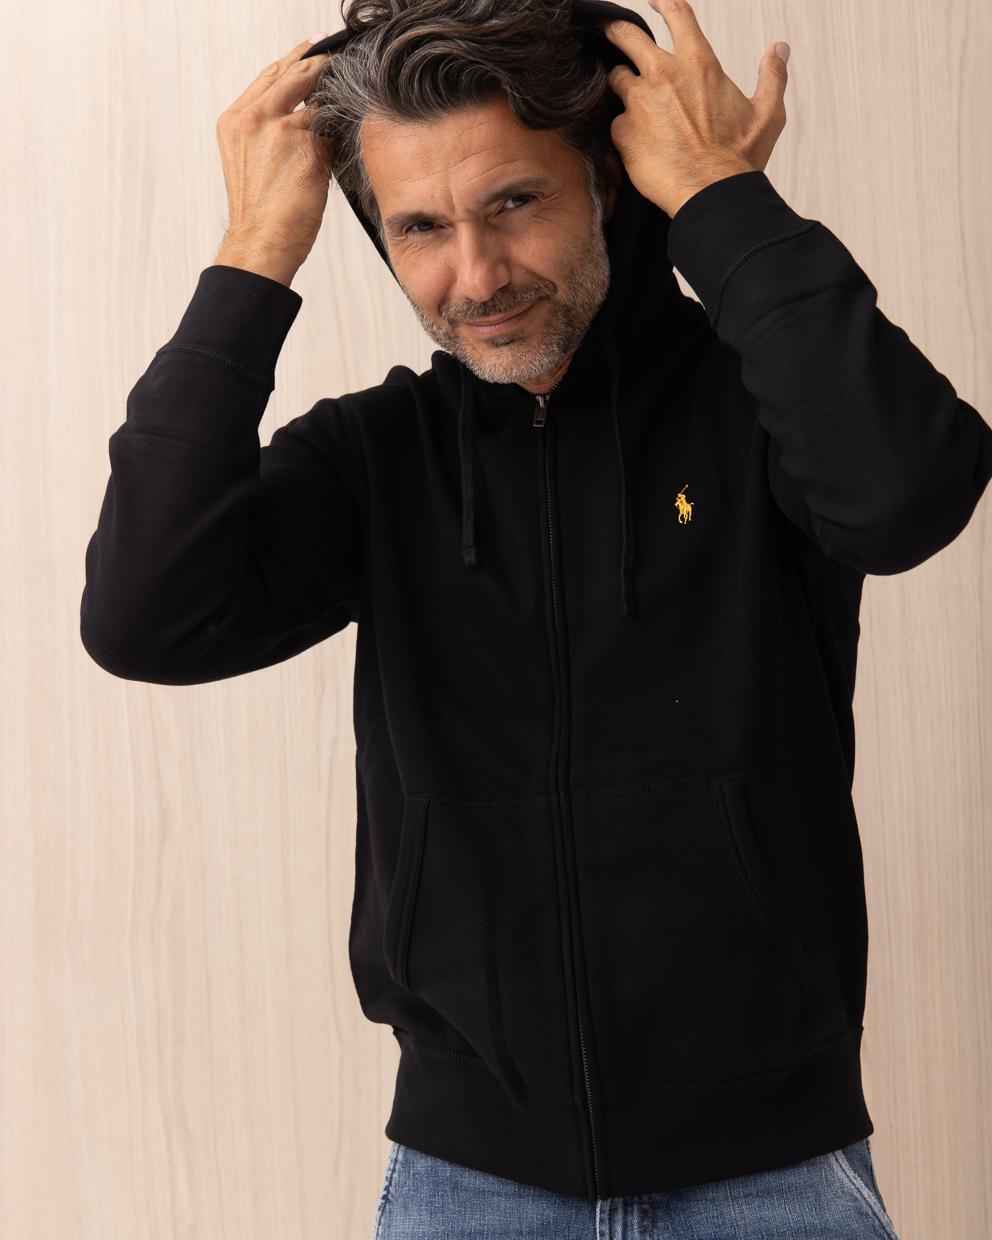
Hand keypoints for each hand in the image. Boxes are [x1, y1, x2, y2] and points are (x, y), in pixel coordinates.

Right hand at [214, 38, 334, 274]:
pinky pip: (332, 133)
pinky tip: (340, 150)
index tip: (315, 50)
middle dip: (321, 64)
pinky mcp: (306, 147)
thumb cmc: (260, 212)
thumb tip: (304, 112)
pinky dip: (338, 139)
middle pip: (295, 73)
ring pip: (318, 102)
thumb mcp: (249, 160)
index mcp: (235, 120)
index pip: (269, 76)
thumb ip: (267, 130)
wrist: (260, 242)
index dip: (295, 61)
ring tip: (342, 119)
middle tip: (340, 62)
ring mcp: (280, 129)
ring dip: (333, 109)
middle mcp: (254, 118)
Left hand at [602, 0, 789, 217]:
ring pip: (616, 79)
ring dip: (621, 87)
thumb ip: (773, 76)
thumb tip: (779, 49)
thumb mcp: (767, 113)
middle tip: (611, 35)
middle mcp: (664, 74)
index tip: (654, 2)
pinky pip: (616, 123)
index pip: (678, 15)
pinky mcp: (623, 131)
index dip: (663, 3)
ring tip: (633, 105)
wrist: (711, 192)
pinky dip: (623, 129)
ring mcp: (639, 101)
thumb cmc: (738, 157)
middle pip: (627, 37)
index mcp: (699, 63)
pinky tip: (636, 143)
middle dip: (616, 33)